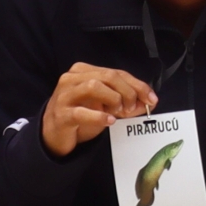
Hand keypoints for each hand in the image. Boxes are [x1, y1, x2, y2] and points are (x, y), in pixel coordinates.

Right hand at [40, 63, 155, 157]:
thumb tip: (149, 102)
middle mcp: (72, 79)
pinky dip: (99, 116)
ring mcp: (64, 95)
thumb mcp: (106, 105)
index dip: (138, 85)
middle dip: (127, 91)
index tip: (152, 99)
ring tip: (119, 112)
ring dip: (113, 99)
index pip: (117, 73)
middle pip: (108, 76)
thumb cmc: (80, 114)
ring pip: (94, 86)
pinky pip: (81, 112)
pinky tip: (109, 121)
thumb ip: (126, 101)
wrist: (53, 133)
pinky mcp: (61, 114)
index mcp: (84, 71)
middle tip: (133, 107)